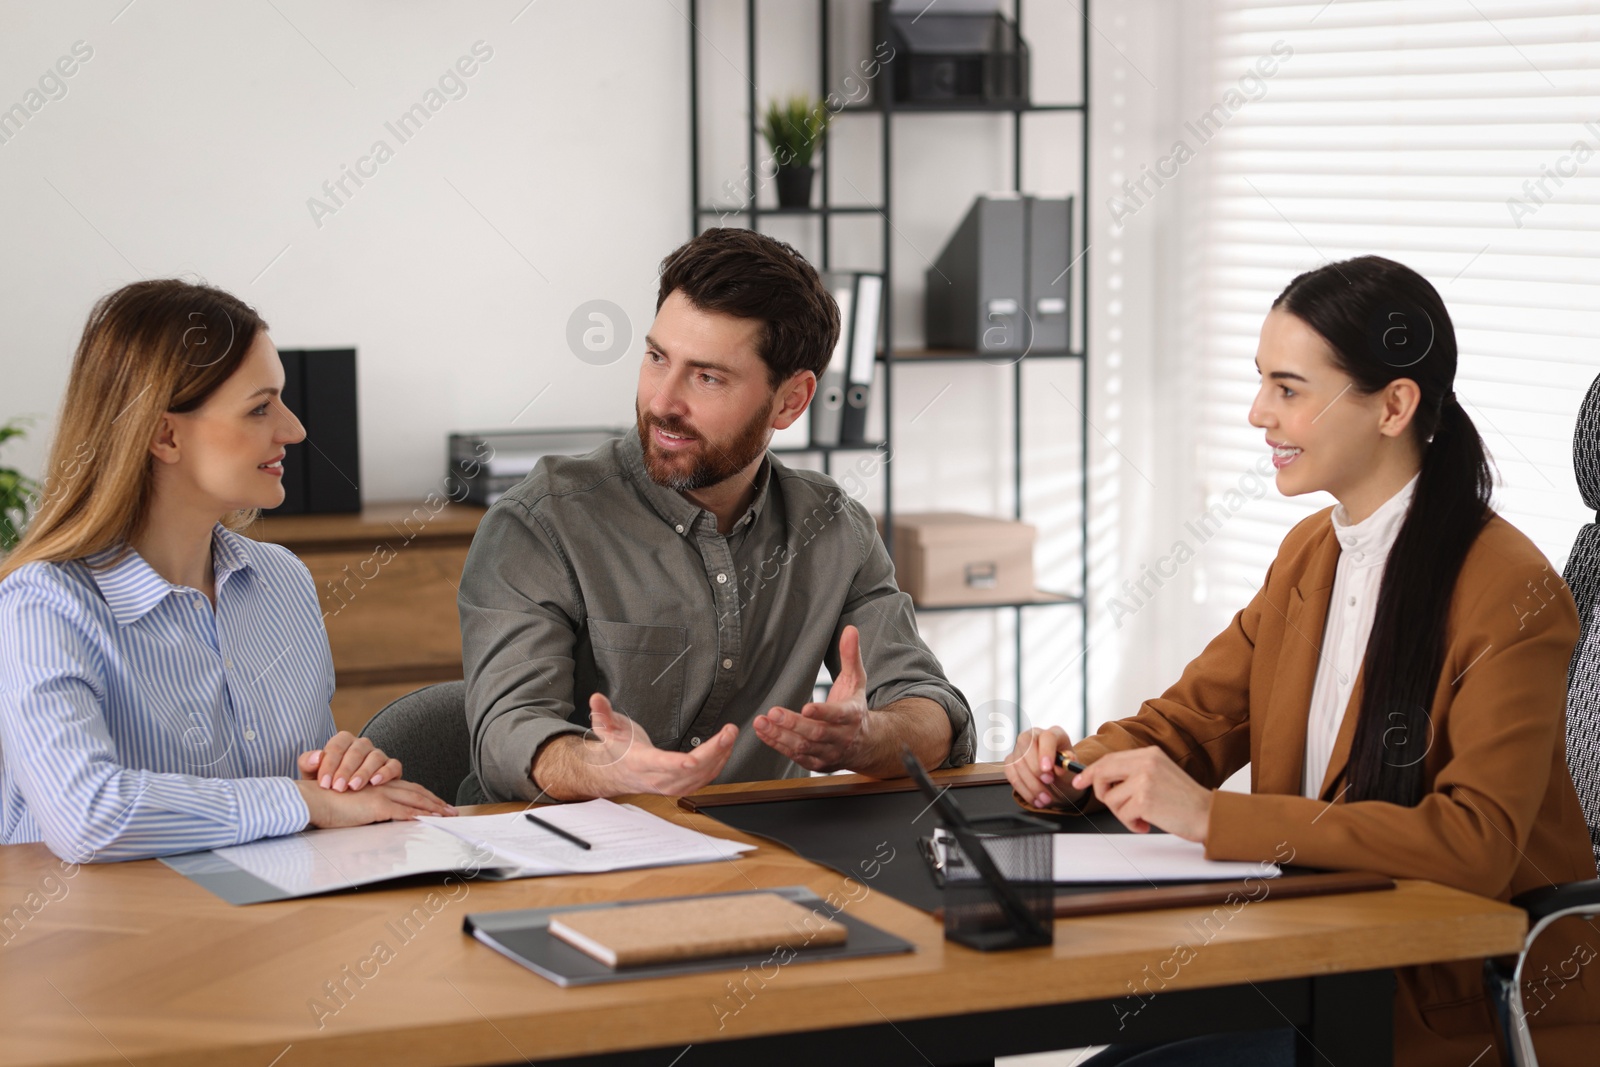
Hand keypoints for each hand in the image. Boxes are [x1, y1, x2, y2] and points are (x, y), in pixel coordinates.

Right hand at [293, 777, 455, 828]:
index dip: (423, 795)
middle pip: (416, 792)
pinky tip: (430, 820)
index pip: (406, 787)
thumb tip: (376, 822)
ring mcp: (380, 794)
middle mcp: (381, 786)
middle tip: (451, 810)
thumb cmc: (323, 803)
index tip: (436, 803)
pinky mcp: (377, 806)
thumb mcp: (349, 806)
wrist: (311, 799)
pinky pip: (404, 812)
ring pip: (415, 800)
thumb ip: (364, 810)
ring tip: (448, 815)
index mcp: (376, 785)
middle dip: (435, 801)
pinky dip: (419, 816)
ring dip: (434, 808)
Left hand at [298, 731, 400, 791]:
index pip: (337, 746)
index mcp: (342, 741)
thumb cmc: (327, 782)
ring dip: (364, 772)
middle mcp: (362, 744)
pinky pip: (393, 765)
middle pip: (356, 751)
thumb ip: (308, 763)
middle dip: (346, 770)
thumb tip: (317, 757)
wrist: (343, 795)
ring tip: (354, 787)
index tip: (324, 783)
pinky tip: (375, 783)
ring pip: (375, 757)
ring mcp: (378, 754)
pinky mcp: (391, 766)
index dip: (330, 764)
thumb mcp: (311, 774)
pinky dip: (386, 773)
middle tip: (338, 787)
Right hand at [579, 693, 737, 795]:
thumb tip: (596, 698)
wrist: (615, 773)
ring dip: (721, 757)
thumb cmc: (615, 749)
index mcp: (640, 763)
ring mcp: (670, 785)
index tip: (694, 759)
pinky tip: (726, 749)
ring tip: (731, 735)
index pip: (661, 765)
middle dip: (713, 751)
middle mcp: (657, 778)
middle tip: (729, 732)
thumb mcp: (605, 728)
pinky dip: (719, 765)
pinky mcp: (680, 786)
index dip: (678, 764)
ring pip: (700, 777)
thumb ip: (602, 713)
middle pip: (689, 770)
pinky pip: (704, 780)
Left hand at [754, 624, 868, 771]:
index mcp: (852, 716)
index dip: (822, 713)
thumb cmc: (855, 708)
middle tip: (773, 712)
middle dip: (793, 724)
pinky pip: (795, 756)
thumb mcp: (857, 681)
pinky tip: (763, 733)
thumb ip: (851, 656)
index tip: (806, 707)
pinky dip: (777, 745)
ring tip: (761, 722)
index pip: (838, 716)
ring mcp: (828, 753)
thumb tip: (850, 629)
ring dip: (780, 736)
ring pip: (803, 747)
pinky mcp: (816, 763)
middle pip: (816, 734)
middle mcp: (841, 737)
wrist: (866, 744)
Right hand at [1003, 726, 1083, 808]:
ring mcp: (1020, 748)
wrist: (1059, 784)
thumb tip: (1059, 768)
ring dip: (1031, 784)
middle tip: (1048, 782)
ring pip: (1018, 762)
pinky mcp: (1011, 761)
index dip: (1046, 752)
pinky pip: (1011, 775)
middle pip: (1026, 744)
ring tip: (1046, 798)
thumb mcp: (1073, 771)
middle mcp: (1035, 736)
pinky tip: (1035, 799)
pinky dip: (1023, 790)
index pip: (1047, 737)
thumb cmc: (1066, 773)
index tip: (1048, 769)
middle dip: (1035, 767)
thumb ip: (1068, 767)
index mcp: (1054, 734)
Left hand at [1070, 747, 1213, 842]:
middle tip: (1115, 806)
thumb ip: (1134, 771)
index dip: (1091, 771)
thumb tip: (1102, 779)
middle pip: (1102, 773)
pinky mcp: (1145, 799)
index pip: (1110, 759)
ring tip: (1143, 816)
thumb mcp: (1160, 774)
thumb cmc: (1184, 800)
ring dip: (1123, 813)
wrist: (1209, 814)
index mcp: (1149, 753)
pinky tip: (1147, 823)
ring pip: (1111, 799)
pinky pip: (1122, 814)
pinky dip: (1132, 823)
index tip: (1080, 781)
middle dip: (1101, 793)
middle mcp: (1145, 762)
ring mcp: (1144, 779)